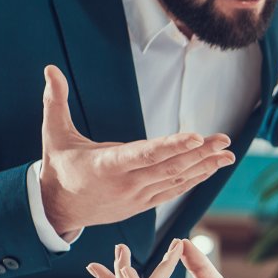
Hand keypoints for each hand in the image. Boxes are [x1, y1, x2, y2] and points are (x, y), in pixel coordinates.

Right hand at [39, 66, 234, 237]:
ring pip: (176, 180)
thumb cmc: (59, 168)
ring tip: (228, 154)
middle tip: (224, 139)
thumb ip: (55, 101)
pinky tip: (211, 168)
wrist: (58, 210)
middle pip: (169, 167)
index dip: (172, 146)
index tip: (196, 137)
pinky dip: (194, 180)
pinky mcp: (144, 205)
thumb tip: (50, 68)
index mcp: (106, 165)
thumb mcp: (54, 135)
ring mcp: (137, 197)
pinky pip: (174, 191)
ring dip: (204, 166)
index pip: (145, 154)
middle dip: (199, 153)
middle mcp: (126, 183)